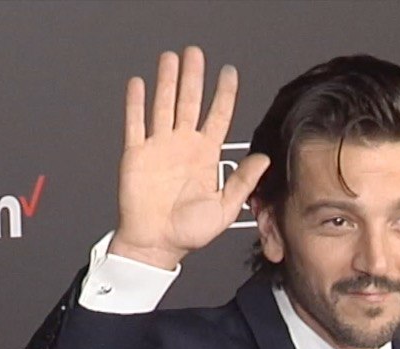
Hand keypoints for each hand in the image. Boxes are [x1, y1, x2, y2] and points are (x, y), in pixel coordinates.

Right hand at [111, 46, 270, 268]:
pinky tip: (139, 84)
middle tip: (196, 54)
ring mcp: (159, 147)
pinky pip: (136, 123)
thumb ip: (243, 182)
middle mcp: (183, 146)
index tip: (229, 73)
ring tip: (170, 59)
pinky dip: (136, 103)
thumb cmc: (188, 232)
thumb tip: (264, 160)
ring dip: (167, 82)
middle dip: (193, 77)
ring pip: (163, 106)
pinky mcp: (137, 155)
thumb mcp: (225, 208)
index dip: (224, 94)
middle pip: (190, 103)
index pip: (218, 116)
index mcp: (205, 156)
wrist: (156, 244)